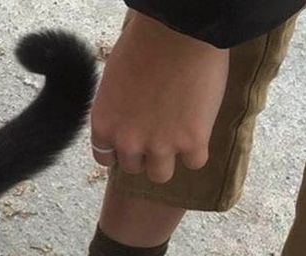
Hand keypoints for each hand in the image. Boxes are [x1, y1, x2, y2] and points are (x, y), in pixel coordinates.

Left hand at [90, 12, 228, 183]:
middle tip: (161, 131)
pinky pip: (195, 162)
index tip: (133, 139)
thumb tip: (125, 117)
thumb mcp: (114, 80)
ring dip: (170, 158)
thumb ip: (117, 108)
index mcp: (104, 125)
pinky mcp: (191, 142)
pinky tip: (201, 130)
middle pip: (134, 168)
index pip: (106, 158)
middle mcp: (127, 142)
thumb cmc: (145, 43)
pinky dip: (199, 150)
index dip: (121, 149)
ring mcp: (160, 145)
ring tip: (180, 135)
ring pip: (161, 174)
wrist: (181, 30)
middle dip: (146, 152)